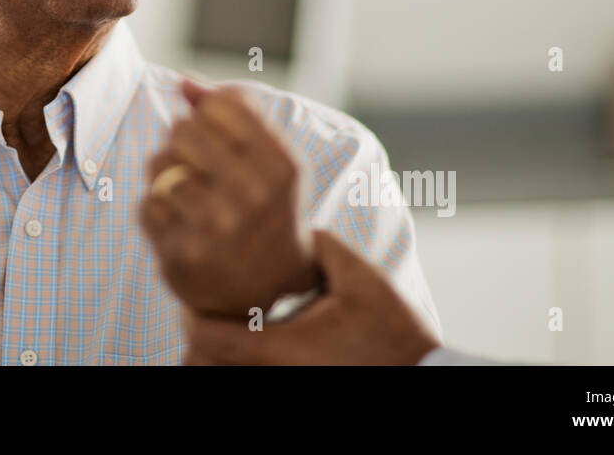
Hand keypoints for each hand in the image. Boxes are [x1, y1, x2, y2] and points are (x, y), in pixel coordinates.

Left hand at [139, 79, 316, 316]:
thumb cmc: (267, 208)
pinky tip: (179, 223)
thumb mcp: (271, 159)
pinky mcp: (181, 255)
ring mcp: (215, 228)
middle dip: (183, 141)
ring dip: (164, 174)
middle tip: (197, 164)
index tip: (219, 136)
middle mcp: (252, 196)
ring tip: (186, 192)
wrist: (267, 289)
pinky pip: (145, 203)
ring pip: (158, 164)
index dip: (210, 113)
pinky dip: (156, 208)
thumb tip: (184, 80)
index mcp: (281, 166)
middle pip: (183, 128)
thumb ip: (234, 112)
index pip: (221, 103)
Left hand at [181, 228, 441, 364]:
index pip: (207, 335)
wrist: (421, 376)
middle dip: (198, 335)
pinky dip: (236, 362)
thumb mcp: (362, 279)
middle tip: (203, 305)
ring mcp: (283, 384)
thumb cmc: (394, 333)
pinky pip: (247, 375)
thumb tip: (296, 229)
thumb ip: (322, 248)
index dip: (192, 311)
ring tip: (225, 323)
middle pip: (202, 364)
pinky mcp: (294, 383)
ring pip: (221, 373)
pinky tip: (251, 337)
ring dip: (214, 352)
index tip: (196, 291)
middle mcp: (275, 373)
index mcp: (282, 347)